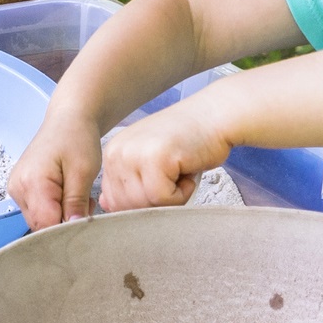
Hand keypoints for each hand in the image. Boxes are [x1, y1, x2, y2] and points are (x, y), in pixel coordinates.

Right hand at [7, 110, 103, 230]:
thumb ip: (75, 203)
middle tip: (86, 203)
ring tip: (79, 194)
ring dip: (62, 215)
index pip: (45, 225)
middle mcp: (18, 188)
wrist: (68, 119)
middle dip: (65, 221)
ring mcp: (17, 189)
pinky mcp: (21, 189)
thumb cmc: (77, 138)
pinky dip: (56, 208)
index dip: (66, 229)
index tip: (86, 220)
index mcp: (32, 183)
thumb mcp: (83, 171)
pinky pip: (38, 210)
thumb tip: (73, 229)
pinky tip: (69, 193)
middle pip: (41, 225)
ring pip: (40, 220)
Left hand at [98, 102, 232, 210]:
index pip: (113, 201)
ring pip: (145, 205)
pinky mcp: (155, 158)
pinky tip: (188, 167)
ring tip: (181, 169)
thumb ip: (127, 182)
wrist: (216, 116)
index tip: (162, 180)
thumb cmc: (189, 140)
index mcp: (113, 152)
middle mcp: (117, 152)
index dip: (142, 202)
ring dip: (172, 197)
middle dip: (156, 202)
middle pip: (128, 207)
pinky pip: (164, 199)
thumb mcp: (149, 160)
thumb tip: (106, 204)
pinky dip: (184, 192)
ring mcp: (134, 154)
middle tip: (174, 174)